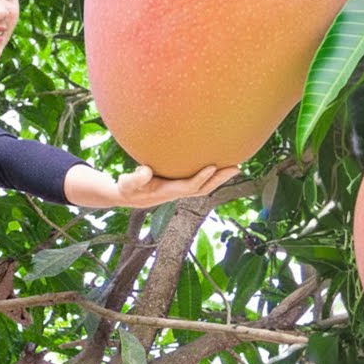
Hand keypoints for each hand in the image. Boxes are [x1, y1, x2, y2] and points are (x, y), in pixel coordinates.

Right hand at [113, 164, 240, 208]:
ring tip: (236, 167)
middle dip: (220, 179)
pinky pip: (201, 182)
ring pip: (205, 187)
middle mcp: (178, 192)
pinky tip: (220, 166)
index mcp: (168, 191)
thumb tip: (146, 171)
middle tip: (236, 168)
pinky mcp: (181, 186)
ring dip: (221, 179)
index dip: (201, 178)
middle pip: (204, 188)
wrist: (130, 196)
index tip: (212, 167)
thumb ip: (136, 178)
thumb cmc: (128, 187)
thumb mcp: (127, 183)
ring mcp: (181, 190)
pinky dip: (212, 176)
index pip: (189, 186)